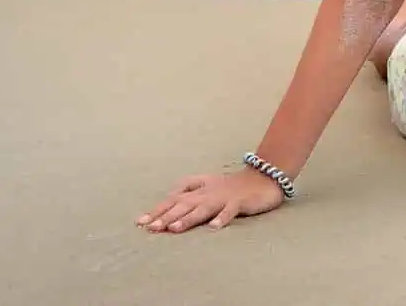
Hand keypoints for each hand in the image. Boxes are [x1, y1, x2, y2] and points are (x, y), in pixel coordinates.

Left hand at [137, 167, 285, 232]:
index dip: (158, 209)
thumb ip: (188, 190)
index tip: (140, 222)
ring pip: (203, 208)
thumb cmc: (233, 185)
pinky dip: (222, 218)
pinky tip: (214, 228)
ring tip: (174, 228)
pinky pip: (230, 211)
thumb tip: (166, 202)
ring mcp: (224, 197)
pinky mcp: (240, 202)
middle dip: (167, 216)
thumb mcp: (208, 185)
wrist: (265, 177)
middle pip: (184, 204)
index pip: (174, 199)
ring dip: (188, 218)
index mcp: (200, 190)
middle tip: (151, 228)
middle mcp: (208, 193)